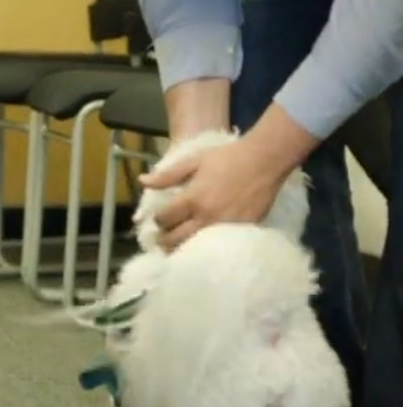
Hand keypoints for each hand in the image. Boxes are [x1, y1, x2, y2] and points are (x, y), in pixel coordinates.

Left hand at [139, 134, 286, 251]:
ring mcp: (224, 228)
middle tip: (164, 236)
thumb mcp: (193, 161)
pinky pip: (218, 247)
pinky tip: (203, 244)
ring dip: (182, 247)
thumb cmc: (226, 158)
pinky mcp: (241, 233)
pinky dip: (207, 248)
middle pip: (175, 240)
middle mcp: (206, 218)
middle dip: (164, 239)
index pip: (164, 219)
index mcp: (192, 199)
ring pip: (195, 248)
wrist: (264, 162)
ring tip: (179, 243)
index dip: (158, 219)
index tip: (160, 217)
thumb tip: (142, 181)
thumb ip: (167, 175)